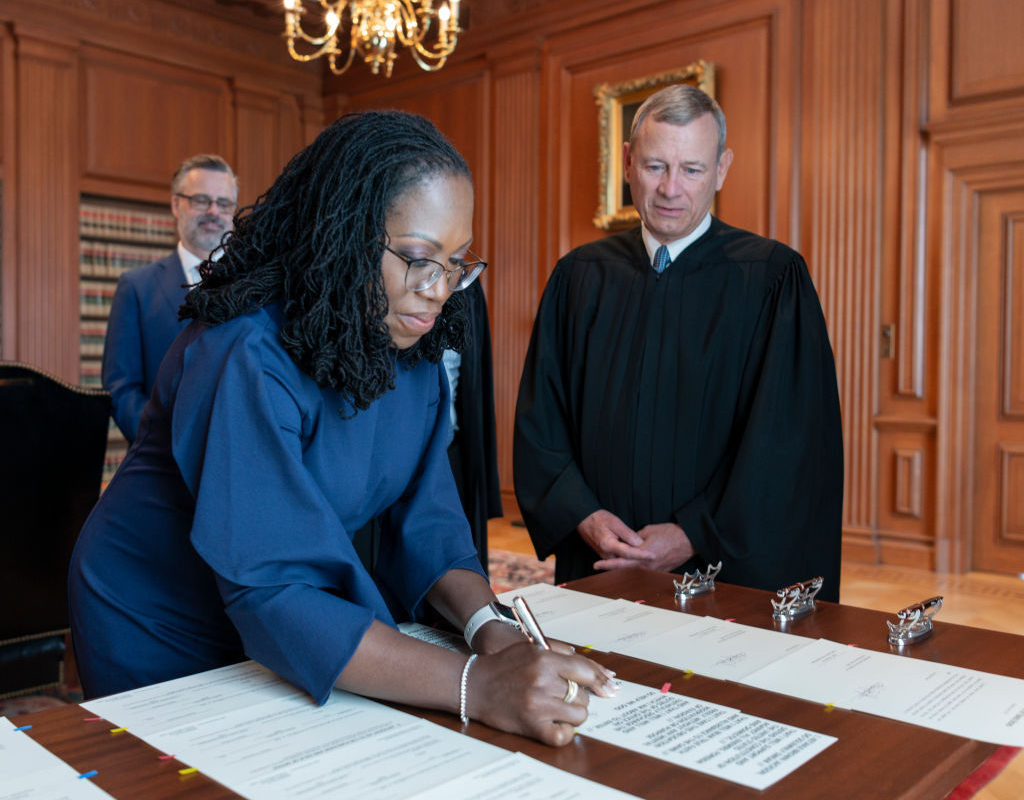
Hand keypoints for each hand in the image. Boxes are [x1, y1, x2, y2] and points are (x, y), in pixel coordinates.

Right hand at [467, 642, 617, 745]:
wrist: (475, 685)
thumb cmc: (505, 666)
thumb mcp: (532, 647)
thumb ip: (563, 652)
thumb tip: (598, 670)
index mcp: (544, 659)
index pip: (586, 670)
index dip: (601, 679)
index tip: (610, 686)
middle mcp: (543, 681)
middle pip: (584, 695)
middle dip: (579, 696)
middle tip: (563, 695)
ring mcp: (537, 705)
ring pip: (579, 715)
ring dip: (573, 713)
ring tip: (558, 708)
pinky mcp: (531, 726)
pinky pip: (564, 735)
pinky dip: (564, 732)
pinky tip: (556, 724)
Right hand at [577, 509, 653, 567]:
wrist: (584, 520)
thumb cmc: (599, 519)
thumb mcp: (615, 522)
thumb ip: (628, 534)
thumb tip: (640, 544)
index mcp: (608, 544)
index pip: (628, 553)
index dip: (642, 554)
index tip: (653, 555)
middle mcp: (606, 554)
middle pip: (627, 560)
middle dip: (641, 559)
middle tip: (656, 557)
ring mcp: (606, 557)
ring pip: (624, 561)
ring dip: (636, 559)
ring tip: (650, 556)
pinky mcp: (607, 556)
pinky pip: (620, 559)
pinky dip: (629, 557)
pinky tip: (639, 555)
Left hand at [593, 522, 693, 571]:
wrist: (688, 541)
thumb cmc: (670, 533)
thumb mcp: (648, 530)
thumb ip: (635, 537)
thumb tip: (628, 541)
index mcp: (643, 554)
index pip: (621, 561)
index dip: (608, 563)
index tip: (596, 564)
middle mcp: (647, 565)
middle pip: (625, 569)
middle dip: (611, 567)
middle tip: (598, 566)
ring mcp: (653, 570)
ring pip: (634, 570)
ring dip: (623, 568)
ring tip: (611, 565)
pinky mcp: (659, 570)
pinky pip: (643, 570)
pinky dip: (635, 568)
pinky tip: (630, 564)